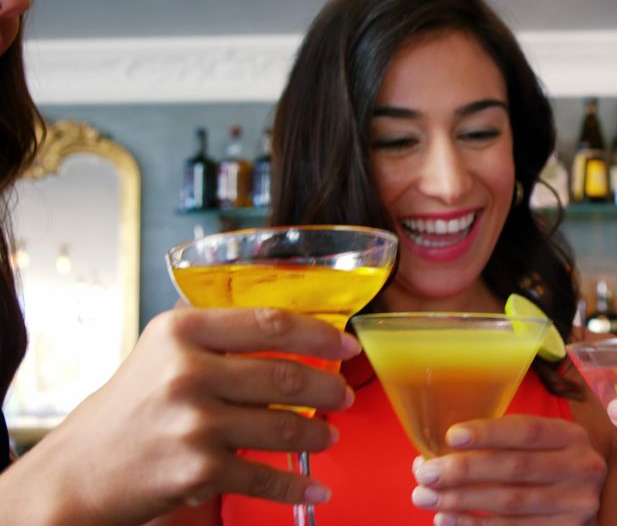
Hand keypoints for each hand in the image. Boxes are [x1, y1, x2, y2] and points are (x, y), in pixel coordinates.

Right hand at [3, 307, 358, 524]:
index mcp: (181, 331)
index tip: (346, 343)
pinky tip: (314, 484)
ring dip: (318, 434)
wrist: (78, 472)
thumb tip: (294, 334)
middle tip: (344, 395)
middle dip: (329, 389)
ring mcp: (194, 422)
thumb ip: (218, 338)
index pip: (269, 322)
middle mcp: (187, 372)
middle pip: (286, 376)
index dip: (319, 334)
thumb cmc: (128, 409)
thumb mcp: (161, 353)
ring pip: (284, 426)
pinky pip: (266, 475)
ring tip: (328, 434)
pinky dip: (297, 484)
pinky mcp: (198, 469)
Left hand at [410, 415, 606, 524]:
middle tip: (425, 473)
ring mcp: (576, 505)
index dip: (488, 433)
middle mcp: (581, 468)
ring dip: (461, 501)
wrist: (587, 499)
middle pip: (515, 468)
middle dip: (464, 470)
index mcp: (572, 436)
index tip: (451, 436)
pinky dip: (474, 525)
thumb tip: (434, 454)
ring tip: (425, 497)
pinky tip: (446, 519)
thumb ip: (499, 444)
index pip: (527, 430)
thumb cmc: (548, 464)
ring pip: (510, 502)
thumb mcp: (540, 445)